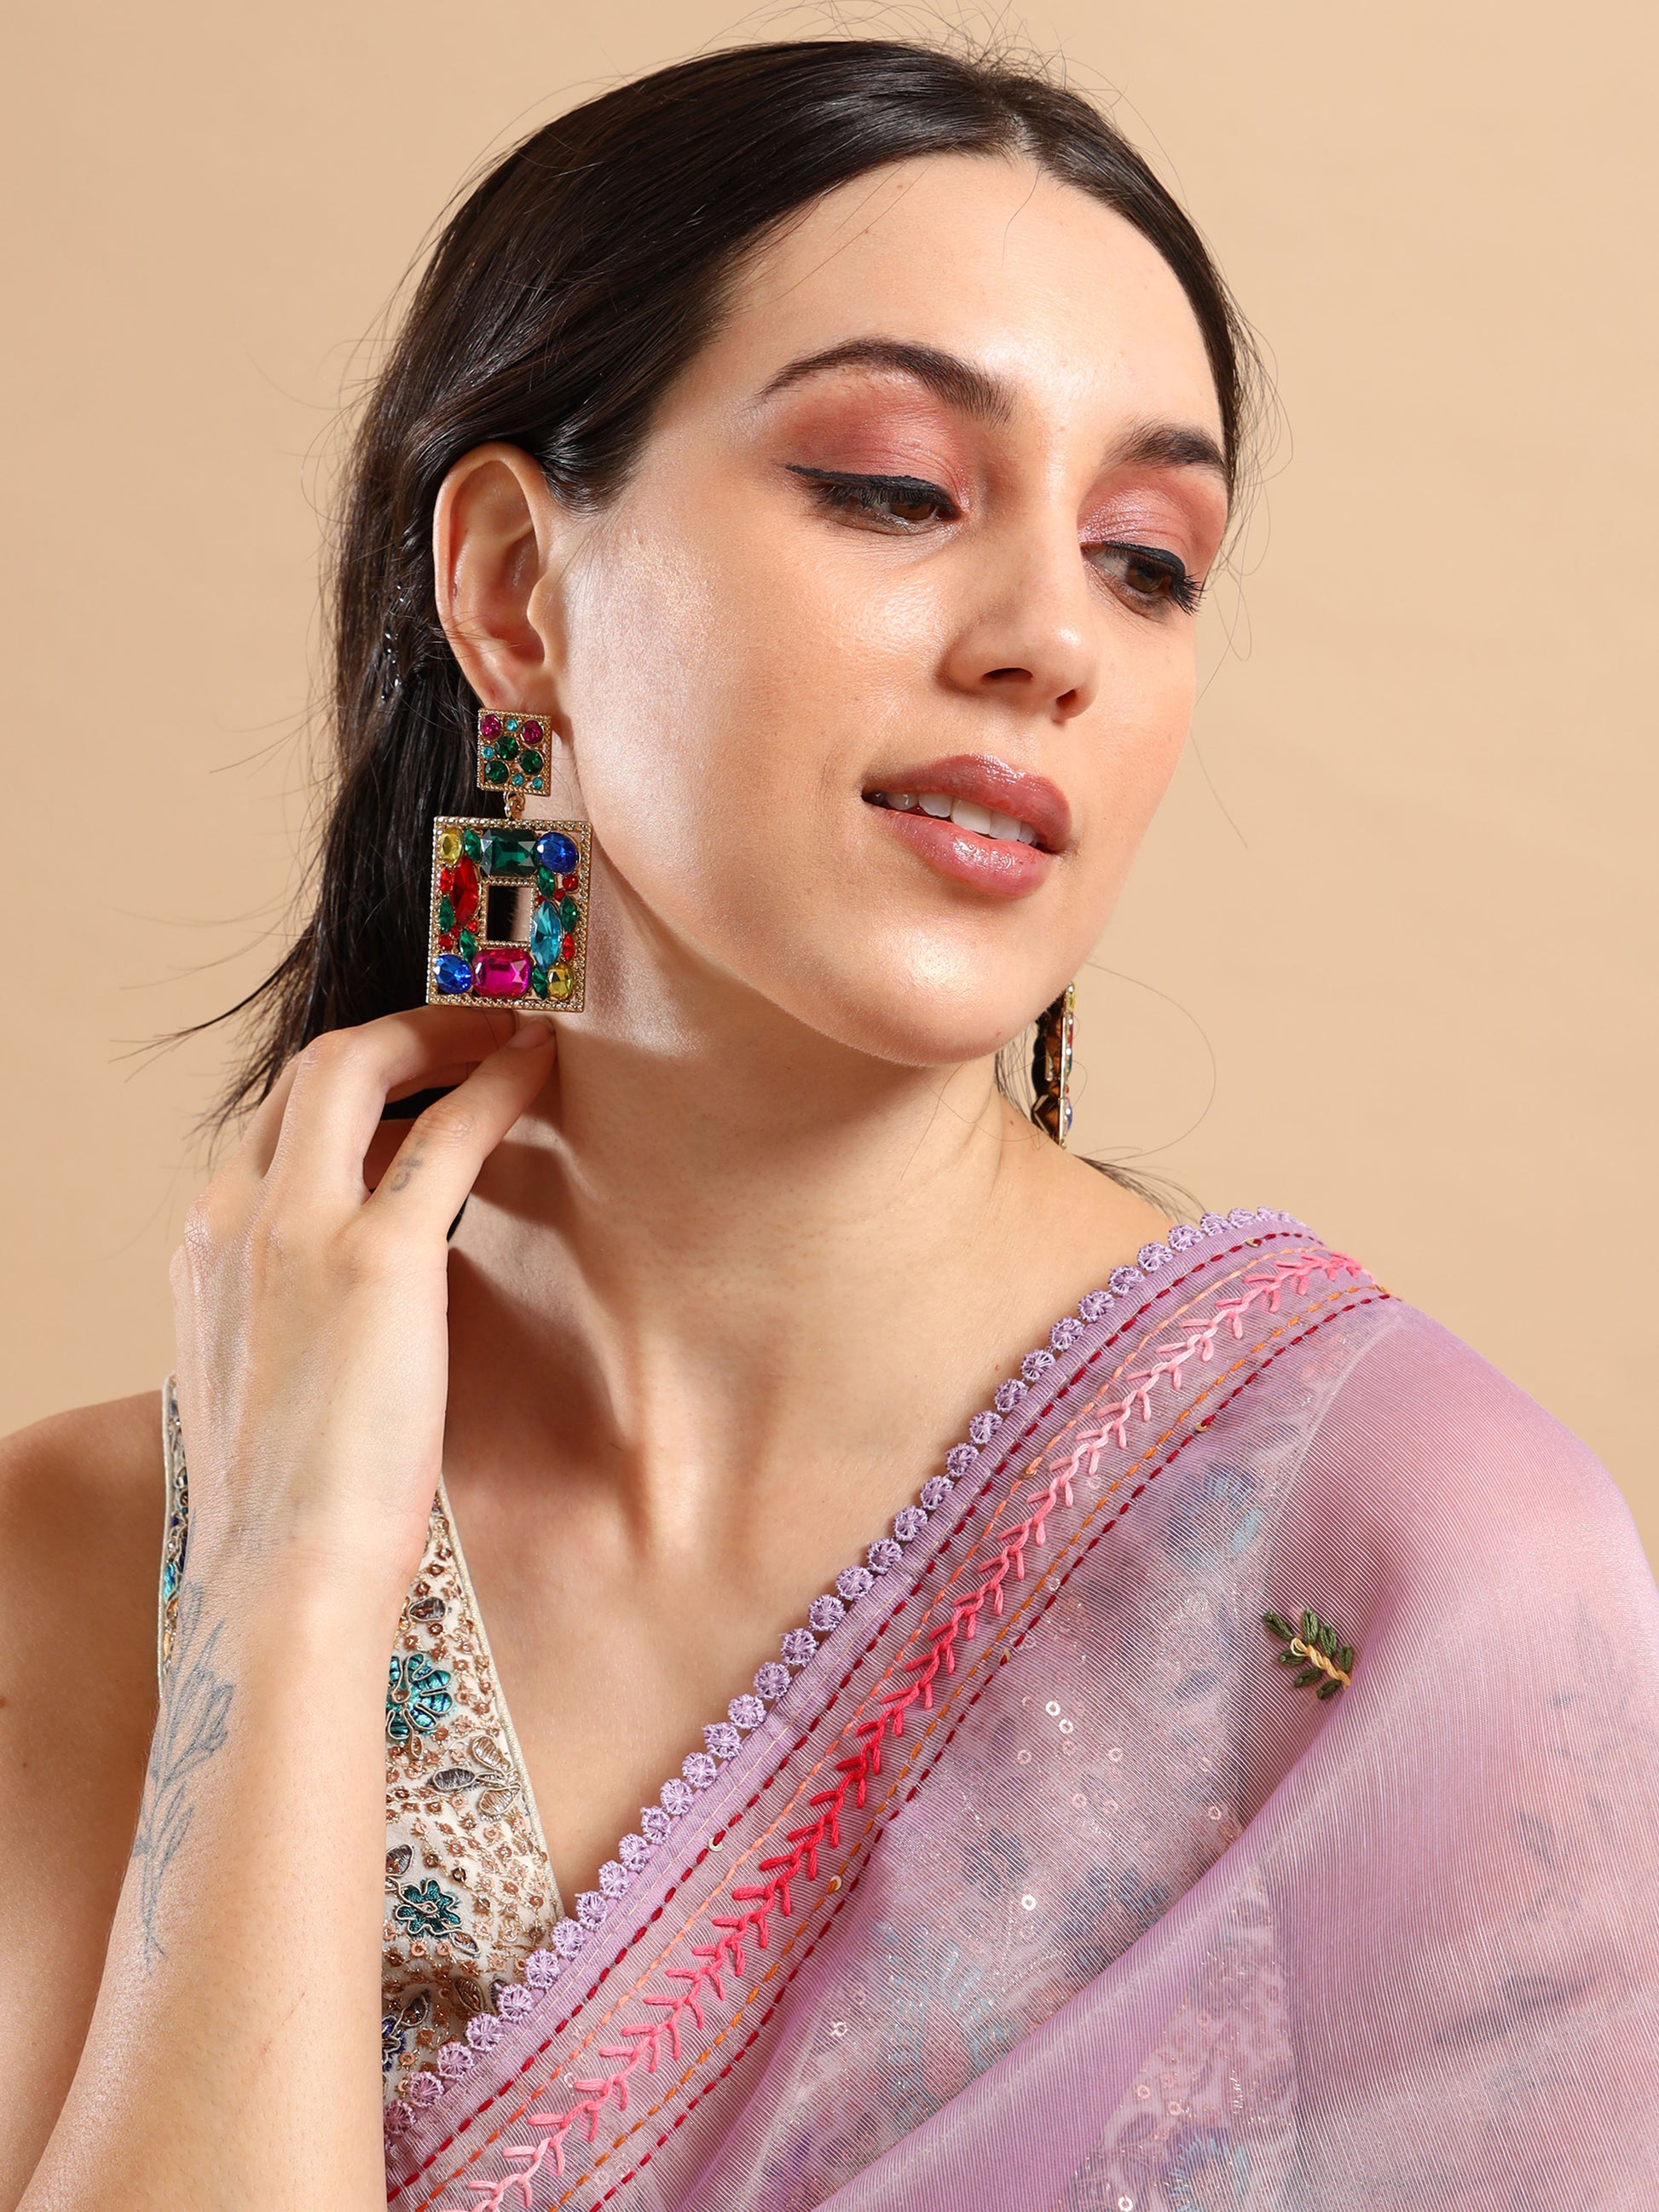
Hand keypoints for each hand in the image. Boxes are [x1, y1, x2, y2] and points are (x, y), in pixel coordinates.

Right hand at [168, 1005, 556, 1613]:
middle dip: (398, 1033)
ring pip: (359, 1069)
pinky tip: (537, 1065)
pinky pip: (446, 1133)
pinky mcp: (378, 1259)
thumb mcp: (268, 1383)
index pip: (275, 1124)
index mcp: (206, 1254)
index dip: (354, 1085)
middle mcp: (234, 1221)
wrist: (286, 1578)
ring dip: (443, 1036)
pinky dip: (495, 1084)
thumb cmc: (293, 1506)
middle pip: (311, 1072)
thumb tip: (355, 1301)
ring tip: (508, 1033)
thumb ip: (294, 1317)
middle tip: (471, 1029)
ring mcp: (298, 1231)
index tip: (417, 1076)